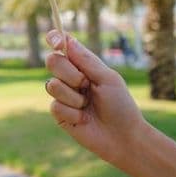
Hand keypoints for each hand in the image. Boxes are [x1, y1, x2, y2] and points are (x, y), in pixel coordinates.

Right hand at [44, 30, 146, 165]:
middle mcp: (69, 77)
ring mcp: (63, 95)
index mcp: (82, 65)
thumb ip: (86, 60)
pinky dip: (72, 113)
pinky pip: (55, 105)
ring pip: (52, 85)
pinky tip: (83, 120)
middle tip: (85, 84)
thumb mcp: (107, 78)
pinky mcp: (59, 114)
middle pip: (52, 61)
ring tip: (87, 105)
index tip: (56, 42)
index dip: (55, 39)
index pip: (62, 46)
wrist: (123, 137)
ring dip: (73, 96)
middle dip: (69, 73)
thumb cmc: (120, 106)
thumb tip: (66, 39)